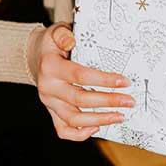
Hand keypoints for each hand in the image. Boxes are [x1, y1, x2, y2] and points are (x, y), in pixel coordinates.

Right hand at [29, 23, 133, 140]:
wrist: (36, 56)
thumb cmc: (53, 44)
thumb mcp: (56, 31)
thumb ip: (63, 34)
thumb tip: (71, 41)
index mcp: (51, 67)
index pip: (81, 75)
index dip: (104, 80)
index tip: (124, 82)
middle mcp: (48, 87)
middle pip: (80, 99)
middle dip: (108, 101)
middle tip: (129, 101)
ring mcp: (49, 102)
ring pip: (74, 119)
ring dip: (99, 119)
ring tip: (120, 116)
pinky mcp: (51, 112)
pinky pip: (63, 130)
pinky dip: (80, 133)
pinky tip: (97, 127)